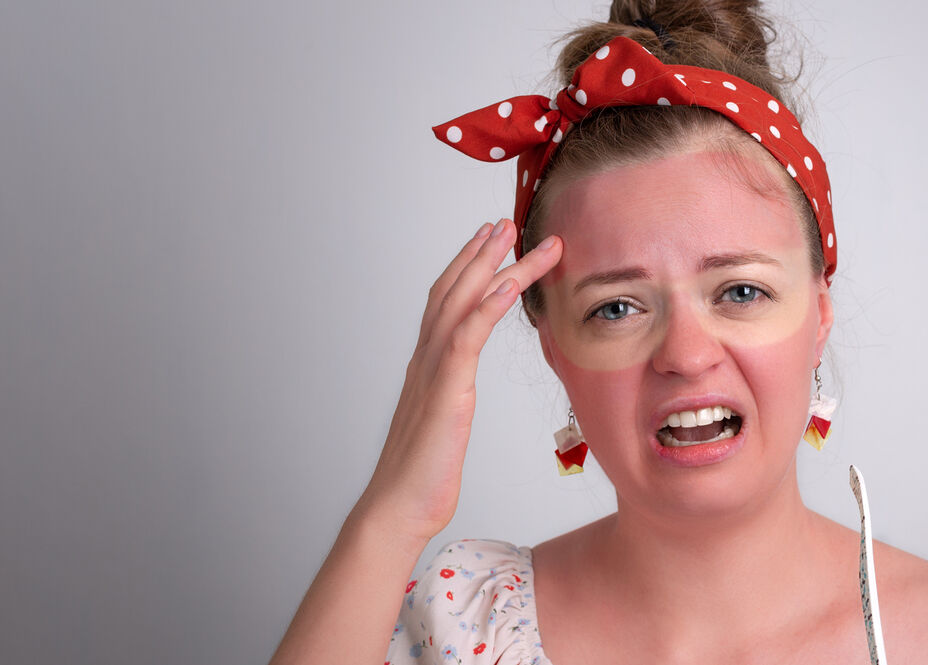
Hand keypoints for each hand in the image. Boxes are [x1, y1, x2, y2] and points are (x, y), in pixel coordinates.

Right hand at [353, 220, 562, 543]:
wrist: (399, 507)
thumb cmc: (423, 474)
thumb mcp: (445, 423)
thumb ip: (450, 396)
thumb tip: (458, 390)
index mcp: (429, 366)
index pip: (448, 302)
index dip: (467, 268)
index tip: (490, 241)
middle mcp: (427, 360)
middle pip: (454, 290)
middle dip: (480, 253)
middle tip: (506, 221)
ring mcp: (434, 372)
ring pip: (462, 304)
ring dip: (491, 266)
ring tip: (516, 237)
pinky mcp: (447, 391)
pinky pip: (467, 338)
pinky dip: (488, 306)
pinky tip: (509, 285)